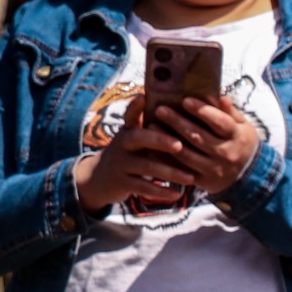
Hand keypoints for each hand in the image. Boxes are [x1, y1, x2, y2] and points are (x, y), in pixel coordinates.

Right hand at [73, 96, 259, 212]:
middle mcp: (122, 143)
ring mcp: (121, 163)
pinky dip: (161, 191)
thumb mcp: (134, 138)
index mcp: (128, 130)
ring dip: (169, 172)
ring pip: (146, 166)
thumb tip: (174, 110)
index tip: (144, 97)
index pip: (130, 115)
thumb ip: (149, 126)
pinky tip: (177, 194)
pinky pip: (143, 187)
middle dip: (159, 140)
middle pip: (139, 138)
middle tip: (180, 145)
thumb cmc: (129, 154)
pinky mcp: (122, 183)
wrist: (101, 178)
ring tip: (190, 178)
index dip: (135, 107)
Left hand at [149, 95, 261, 197]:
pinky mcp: (204, 181)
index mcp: (237, 136)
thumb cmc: (241, 143)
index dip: (202, 112)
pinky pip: (181, 169)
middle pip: (198, 137)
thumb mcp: (243, 126)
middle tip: (161, 110)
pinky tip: (155, 147)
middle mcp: (226, 154)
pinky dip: (167, 158)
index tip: (185, 100)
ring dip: (167, 140)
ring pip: (187, 154)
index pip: (220, 122)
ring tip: (152, 126)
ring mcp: (214, 170)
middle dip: (177, 123)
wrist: (249, 176)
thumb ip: (230, 112)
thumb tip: (221, 97)